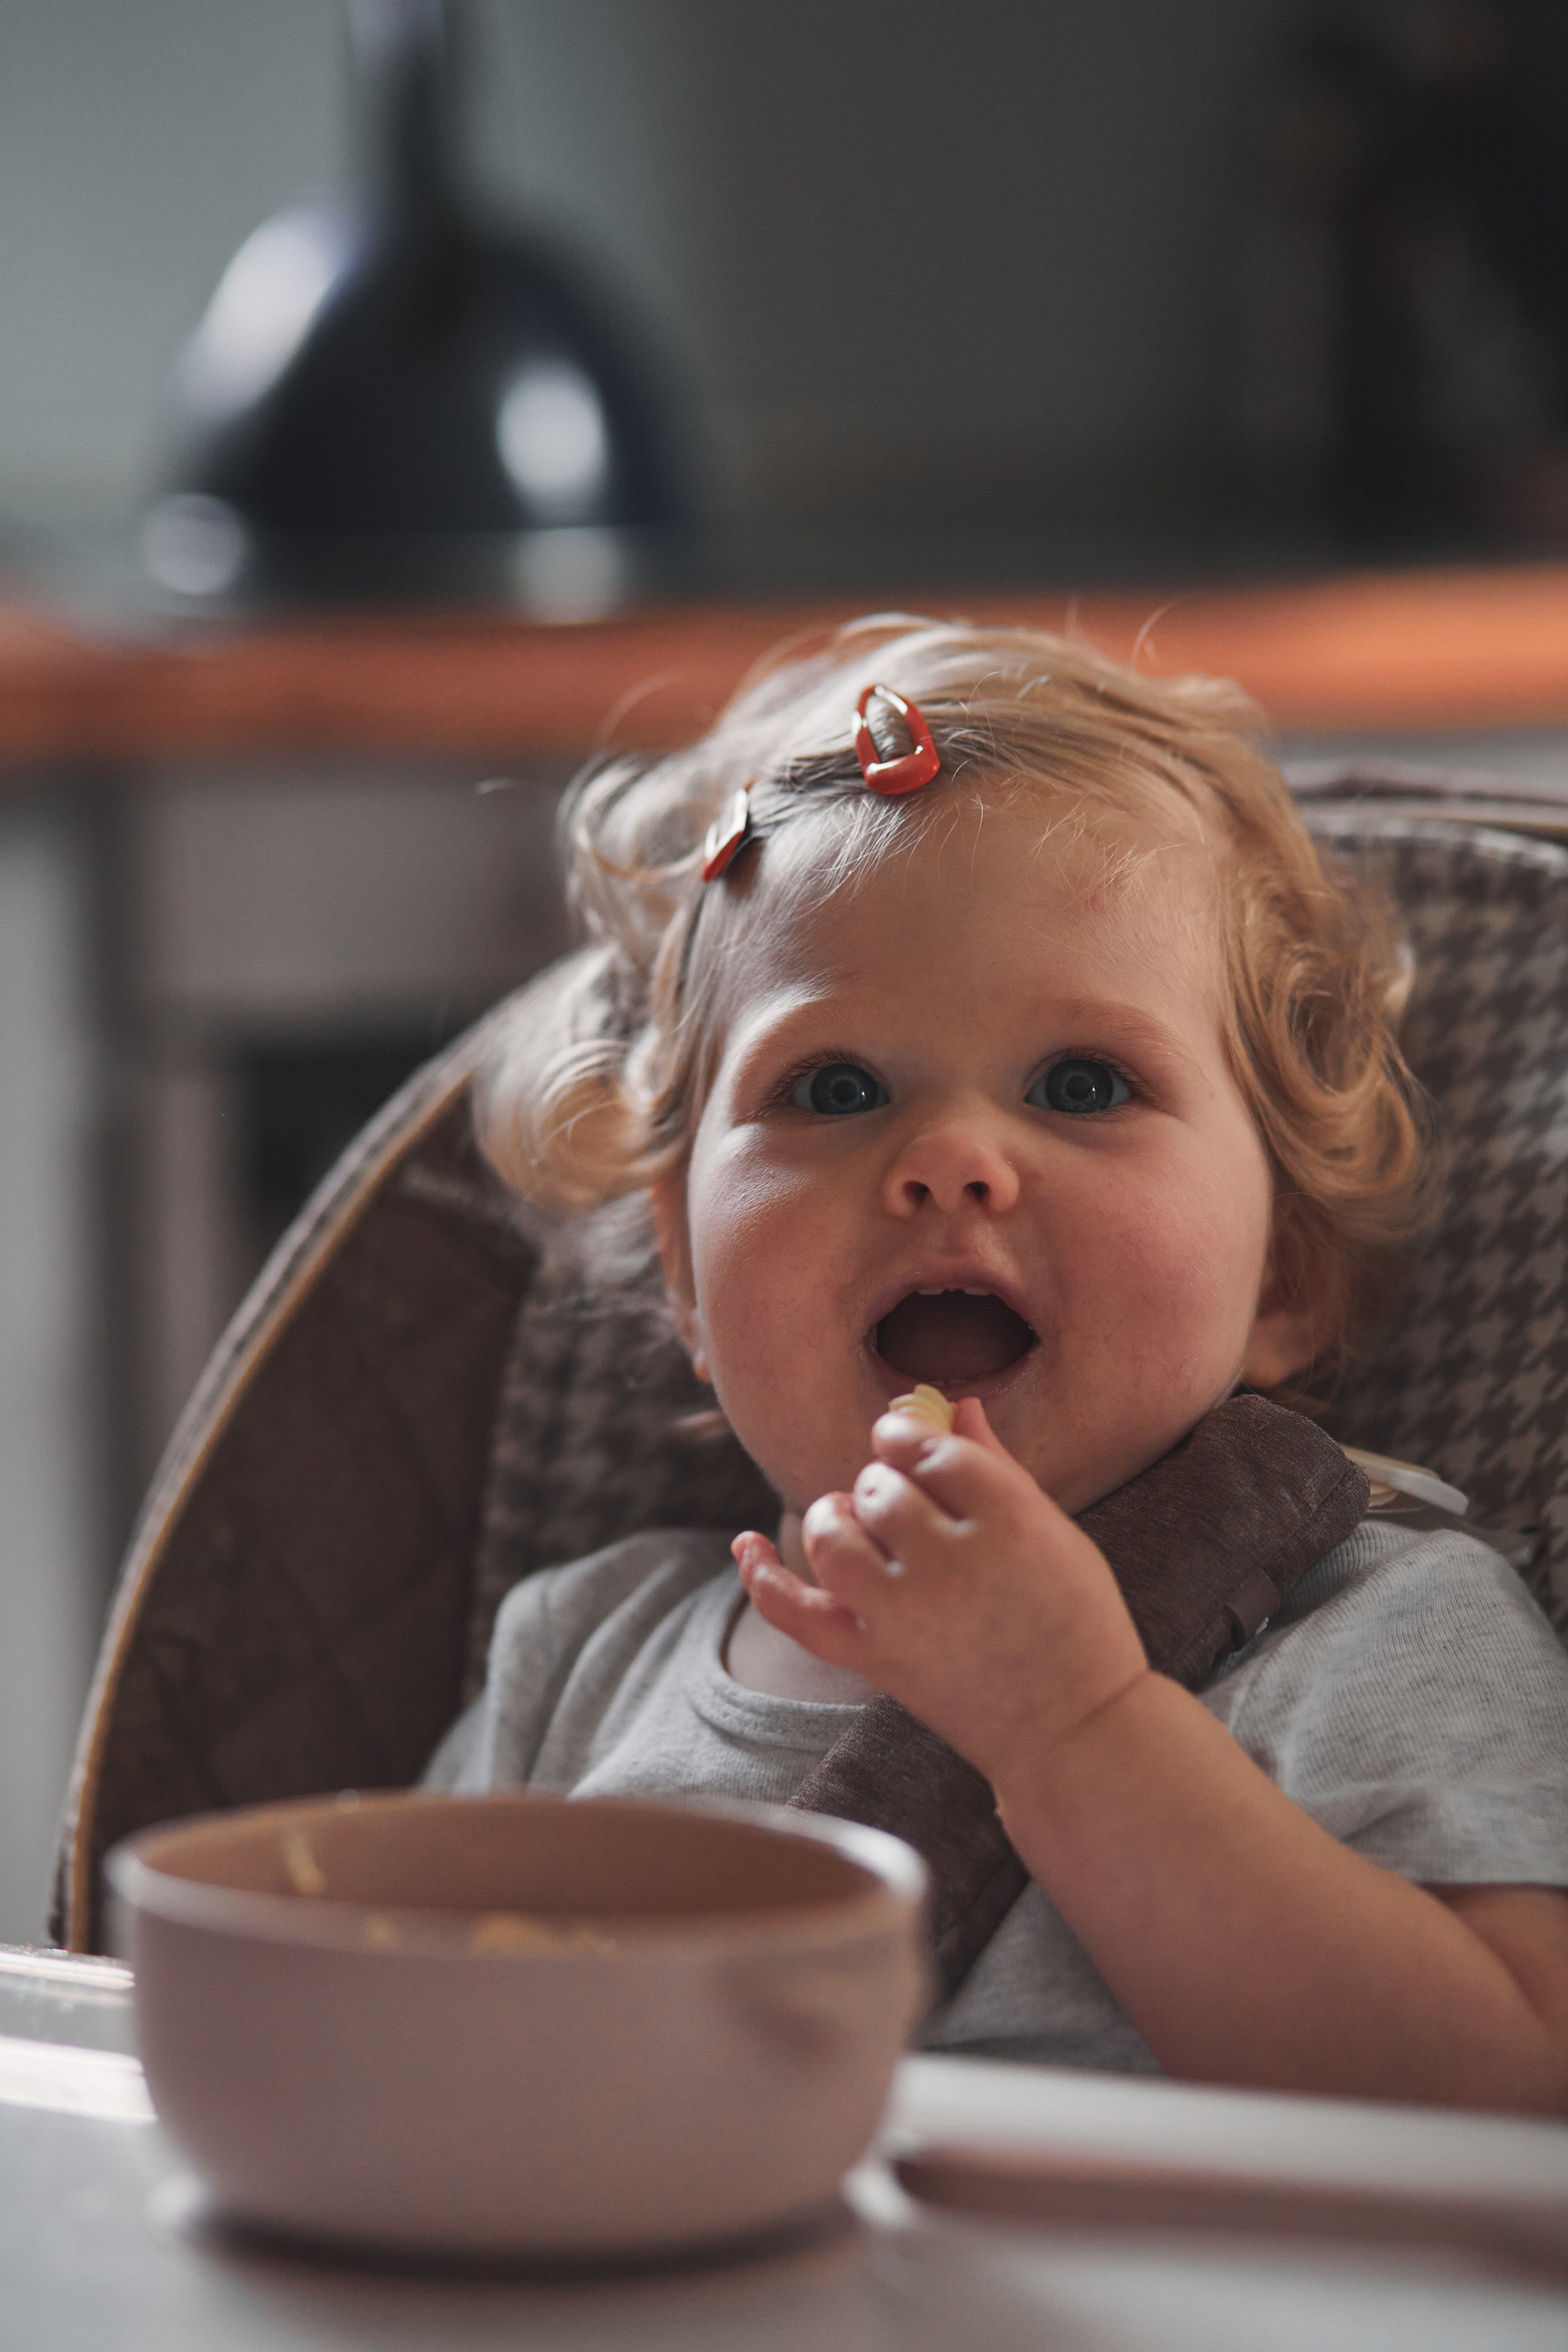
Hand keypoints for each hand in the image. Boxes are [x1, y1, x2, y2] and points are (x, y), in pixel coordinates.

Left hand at [733, 1398, 1148, 1787]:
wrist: (1073, 1729)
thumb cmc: (1076, 1621)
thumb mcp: (1054, 1532)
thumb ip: (998, 1466)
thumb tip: (958, 1403)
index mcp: (1009, 1521)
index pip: (931, 1449)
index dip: (909, 1435)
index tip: (905, 1441)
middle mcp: (951, 1562)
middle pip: (879, 1488)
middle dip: (881, 1485)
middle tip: (907, 1509)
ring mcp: (907, 1614)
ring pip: (833, 1534)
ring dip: (835, 1517)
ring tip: (860, 1528)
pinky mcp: (875, 1659)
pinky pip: (796, 1610)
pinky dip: (762, 1574)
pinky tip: (746, 1543)